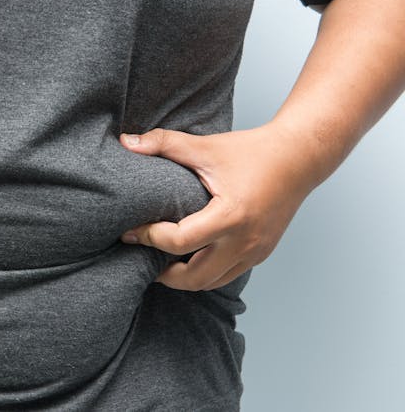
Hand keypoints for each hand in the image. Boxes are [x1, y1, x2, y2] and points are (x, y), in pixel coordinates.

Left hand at [118, 125, 317, 290]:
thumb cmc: (251, 151)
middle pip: (194, 278)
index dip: (149, 238)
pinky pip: (227, 275)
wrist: (299, 157)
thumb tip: (126, 142)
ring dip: (184, 278)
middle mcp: (245, 241)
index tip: (131, 232)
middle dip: (163, 274)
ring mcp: (255, 251)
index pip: (179, 242)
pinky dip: (204, 273)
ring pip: (211, 283)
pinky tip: (188, 257)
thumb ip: (163, 144)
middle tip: (141, 257)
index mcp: (230, 216)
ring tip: (161, 261)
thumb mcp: (205, 146)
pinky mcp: (260, 253)